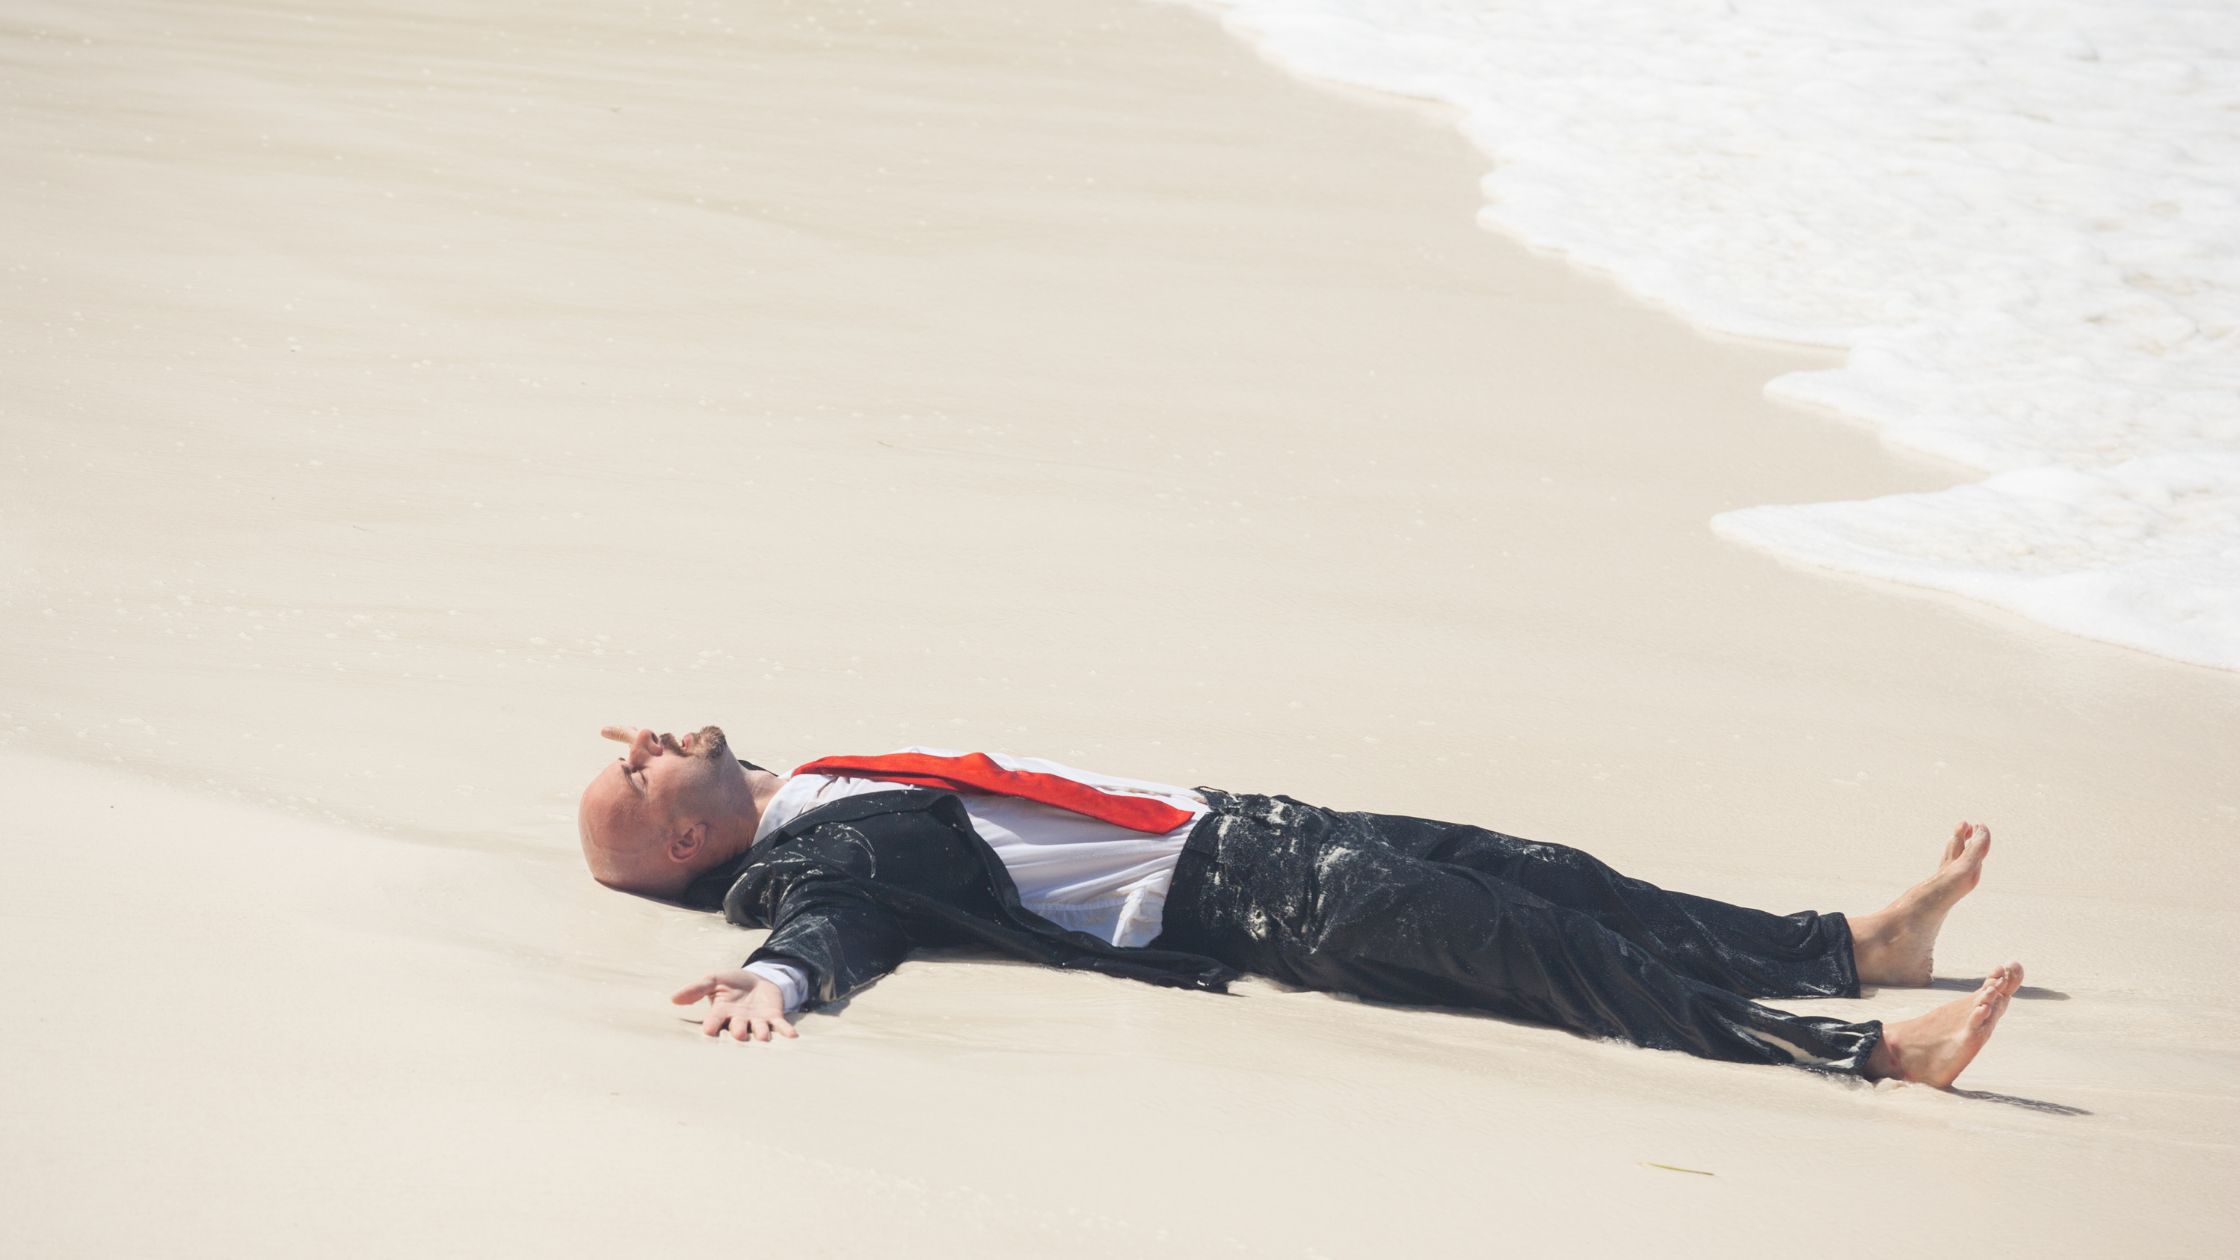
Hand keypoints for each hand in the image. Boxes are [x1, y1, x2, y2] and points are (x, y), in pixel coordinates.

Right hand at [671, 969, 798, 1042]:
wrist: (757, 979)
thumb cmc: (731, 983)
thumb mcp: (714, 979)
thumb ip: (697, 988)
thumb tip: (674, 998)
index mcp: (722, 1012)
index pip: (714, 1019)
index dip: (712, 1024)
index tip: (708, 1030)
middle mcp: (738, 1021)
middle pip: (737, 1028)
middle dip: (738, 1031)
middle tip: (739, 1034)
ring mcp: (757, 1021)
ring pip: (758, 1030)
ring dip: (761, 1033)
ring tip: (763, 1036)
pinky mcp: (773, 1017)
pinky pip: (780, 1026)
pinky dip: (785, 1031)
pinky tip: (792, 1036)